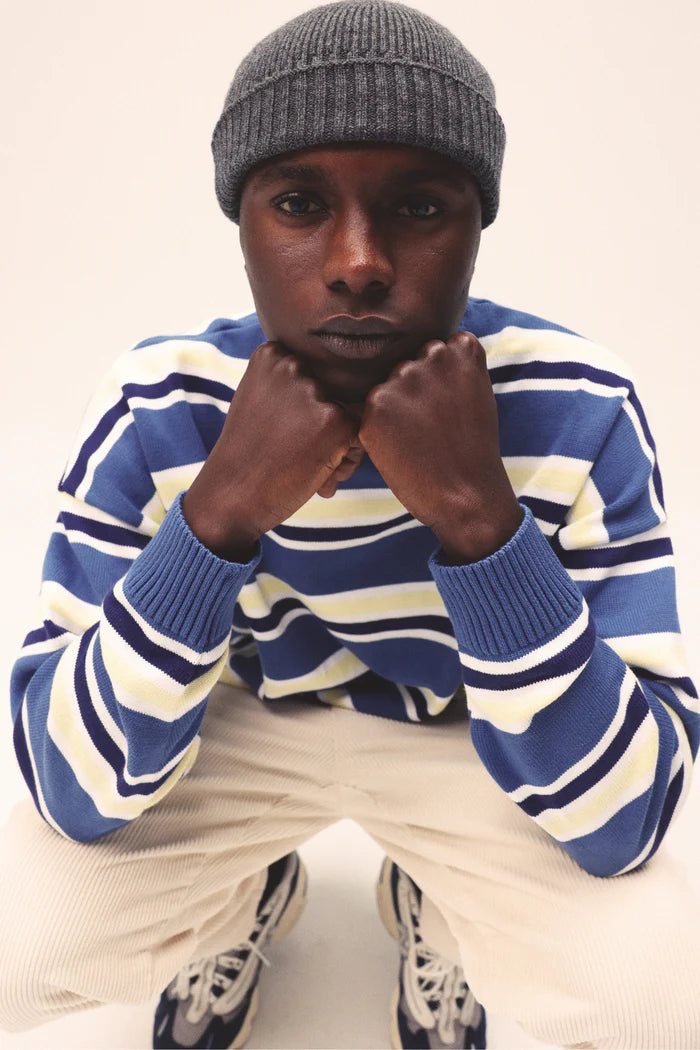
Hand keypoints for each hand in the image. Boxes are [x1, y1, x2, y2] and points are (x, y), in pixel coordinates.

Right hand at [183, 341, 356, 559]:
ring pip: (348, 414)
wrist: (232, 494)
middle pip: (333, 392)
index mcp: (272, 354)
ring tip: (305, 465)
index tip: (283, 429)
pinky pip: (359, 437)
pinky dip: (345, 460)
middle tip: (293, 452)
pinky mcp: (335, 419)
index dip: (307, 406)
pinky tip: (319, 477)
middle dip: (324, 423)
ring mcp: (314, 391)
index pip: (315, 373)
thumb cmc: (247, 454)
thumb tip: (341, 388)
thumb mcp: (258, 400)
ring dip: (338, 443)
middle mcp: (293, 365)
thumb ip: (288, 383)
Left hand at [358, 331, 522, 562]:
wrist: (465, 494)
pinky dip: (379, 429)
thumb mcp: (478, 394)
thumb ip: (454, 367)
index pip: (439, 348)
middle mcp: (432, 355)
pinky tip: (402, 447)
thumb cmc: (472, 449)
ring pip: (387, 387)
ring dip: (394, 409)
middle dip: (414, 391)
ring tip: (419, 439)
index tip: (450, 404)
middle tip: (433, 427)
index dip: (440, 380)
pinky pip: (370, 410)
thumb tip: (425, 354)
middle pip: (409, 365)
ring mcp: (402, 378)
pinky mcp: (376, 405)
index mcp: (461, 349)